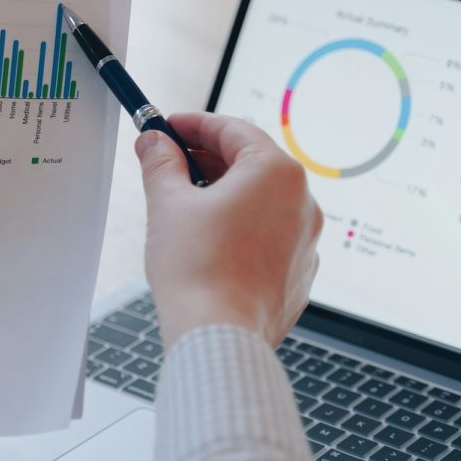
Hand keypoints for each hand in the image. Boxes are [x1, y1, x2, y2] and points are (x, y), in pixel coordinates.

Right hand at [136, 113, 322, 350]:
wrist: (219, 335)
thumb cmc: (198, 270)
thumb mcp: (167, 203)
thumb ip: (161, 163)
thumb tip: (155, 143)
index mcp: (276, 173)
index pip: (233, 130)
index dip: (193, 125)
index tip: (166, 128)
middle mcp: (302, 202)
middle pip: (250, 163)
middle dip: (205, 160)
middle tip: (166, 163)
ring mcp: (305, 240)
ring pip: (260, 201)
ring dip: (222, 194)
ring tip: (182, 204)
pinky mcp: (298, 273)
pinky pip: (268, 236)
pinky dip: (239, 228)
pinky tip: (207, 242)